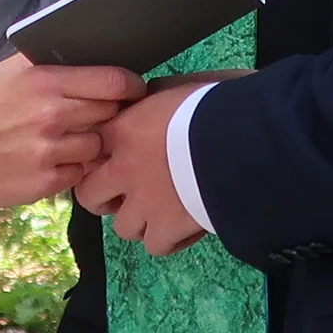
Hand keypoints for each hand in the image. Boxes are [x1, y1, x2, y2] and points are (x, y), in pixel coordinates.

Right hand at [0, 55, 144, 206]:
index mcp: (45, 81)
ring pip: (98, 149)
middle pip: (112, 116)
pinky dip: (69, 169)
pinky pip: (76, 175)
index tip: (133, 91)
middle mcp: (52, 116)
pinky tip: (48, 161)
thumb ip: (47, 68)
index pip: (114, 82)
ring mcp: (48, 153)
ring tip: (67, 141)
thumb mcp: (6, 73)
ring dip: (90, 146)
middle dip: (111, 116)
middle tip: (100, 117)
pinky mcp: (42, 184)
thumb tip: (87, 60)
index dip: (131, 87)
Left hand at [75, 82, 206, 255]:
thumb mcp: (178, 86)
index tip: (111, 163)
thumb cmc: (216, 104)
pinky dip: (169, 239)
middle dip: (104, 198)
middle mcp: (124, 168)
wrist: (244, 138)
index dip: (99, 160)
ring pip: (122, 227)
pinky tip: (184, 226)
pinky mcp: (168, 227)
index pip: (88, 151)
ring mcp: (143, 202)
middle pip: (90, 196)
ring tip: (161, 211)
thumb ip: (154, 97)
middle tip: (125, 195)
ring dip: (139, 221)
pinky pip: (155, 245)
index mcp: (123, 130)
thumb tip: (150, 99)